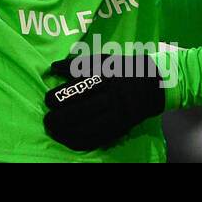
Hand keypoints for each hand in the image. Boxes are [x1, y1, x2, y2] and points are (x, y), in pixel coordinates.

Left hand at [42, 54, 166, 150]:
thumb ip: (78, 64)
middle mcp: (112, 97)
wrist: (154, 83)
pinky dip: (82, 141)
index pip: (79, 89)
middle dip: (61, 118)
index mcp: (106, 78)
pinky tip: (69, 141)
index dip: (60, 97)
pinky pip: (100, 138)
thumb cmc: (122, 69)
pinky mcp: (121, 127)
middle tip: (48, 120)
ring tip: (54, 132)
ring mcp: (118, 114)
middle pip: (82, 111)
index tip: (48, 101)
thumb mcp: (103, 60)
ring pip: (90, 127)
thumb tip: (54, 66)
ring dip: (68, 132)